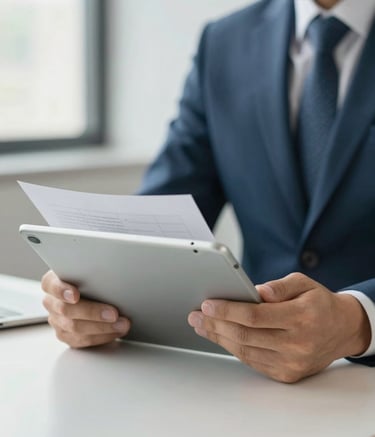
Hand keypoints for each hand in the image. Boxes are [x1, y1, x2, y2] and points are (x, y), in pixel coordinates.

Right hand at [41, 270, 130, 347]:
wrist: (90, 290)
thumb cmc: (89, 278)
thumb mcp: (88, 270)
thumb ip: (92, 272)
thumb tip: (112, 273)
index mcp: (52, 282)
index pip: (51, 285)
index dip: (62, 291)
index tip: (75, 295)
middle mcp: (51, 302)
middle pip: (66, 310)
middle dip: (93, 312)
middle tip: (114, 313)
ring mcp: (56, 320)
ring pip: (75, 328)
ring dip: (102, 327)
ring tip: (122, 324)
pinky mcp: (66, 335)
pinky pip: (82, 340)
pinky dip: (102, 336)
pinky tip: (116, 331)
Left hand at [188, 272, 370, 382]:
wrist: (342, 329)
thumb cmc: (318, 303)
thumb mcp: (303, 283)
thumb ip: (279, 286)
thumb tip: (255, 291)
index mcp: (301, 317)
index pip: (255, 316)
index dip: (227, 310)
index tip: (207, 304)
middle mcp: (297, 344)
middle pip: (246, 335)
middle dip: (215, 325)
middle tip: (196, 315)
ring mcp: (292, 362)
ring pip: (246, 351)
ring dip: (219, 338)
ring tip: (202, 325)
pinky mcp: (287, 374)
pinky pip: (253, 362)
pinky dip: (233, 349)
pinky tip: (221, 337)